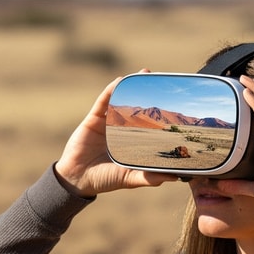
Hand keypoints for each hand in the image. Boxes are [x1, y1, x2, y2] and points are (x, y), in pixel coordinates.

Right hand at [54, 75, 175, 196]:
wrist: (78, 180)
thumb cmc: (105, 180)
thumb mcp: (130, 178)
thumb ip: (149, 177)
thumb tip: (176, 177)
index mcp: (130, 139)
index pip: (146, 121)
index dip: (157, 110)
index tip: (171, 99)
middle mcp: (119, 128)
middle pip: (133, 104)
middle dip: (144, 91)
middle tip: (158, 79)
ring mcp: (106, 122)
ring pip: (119, 99)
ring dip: (129, 85)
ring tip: (143, 73)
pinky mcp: (93, 119)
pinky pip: (102, 102)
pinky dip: (111, 90)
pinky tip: (120, 81)